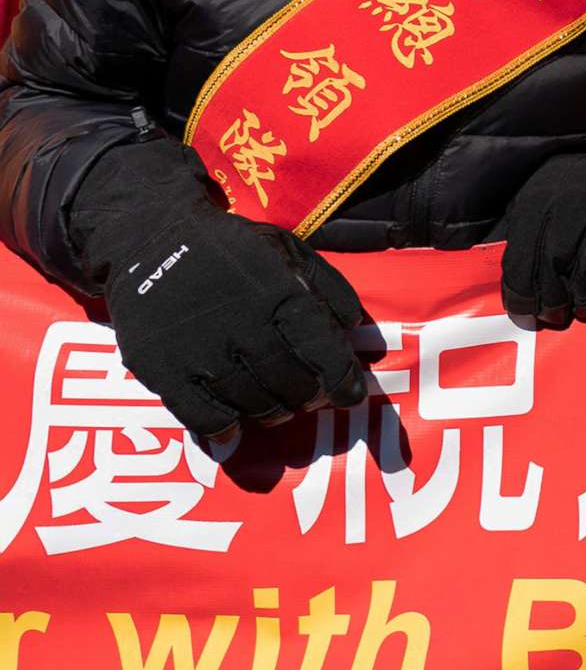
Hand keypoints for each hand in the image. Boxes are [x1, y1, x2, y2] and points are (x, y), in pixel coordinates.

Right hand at [103, 209, 372, 440]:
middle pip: (290, 383)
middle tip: (310, 398)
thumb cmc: (228, 249)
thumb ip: (327, 286)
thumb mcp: (287, 250)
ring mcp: (199, 349)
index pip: (321, 348)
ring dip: (273, 414)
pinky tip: (234, 428)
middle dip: (309, 397)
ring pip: (251, 403)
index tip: (353, 396)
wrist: (148, 240)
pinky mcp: (162, 369)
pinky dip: (224, 429)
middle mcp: (242, 324)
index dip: (343, 378)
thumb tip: (354, 328)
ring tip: (278, 408)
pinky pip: (202, 417)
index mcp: (278, 292)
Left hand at [501, 149, 585, 328]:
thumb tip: (492, 278)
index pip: (520, 260)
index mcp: (541, 197)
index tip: (526, 313)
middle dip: (552, 301)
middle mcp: (575, 203)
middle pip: (553, 271)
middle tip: (557, 316)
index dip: (521, 295)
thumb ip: (519, 230)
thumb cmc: (584, 190)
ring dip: (585, 301)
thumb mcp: (542, 194)